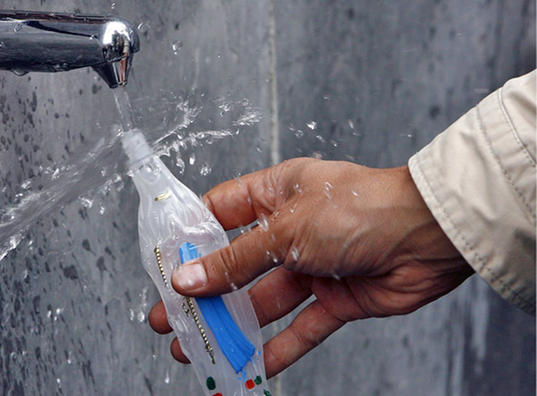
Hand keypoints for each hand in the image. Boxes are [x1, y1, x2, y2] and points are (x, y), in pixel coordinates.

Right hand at [148, 158, 473, 377]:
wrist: (430, 235)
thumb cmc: (361, 207)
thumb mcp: (285, 230)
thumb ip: (235, 259)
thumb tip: (187, 279)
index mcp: (274, 194)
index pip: (219, 213)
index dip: (190, 238)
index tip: (163, 264)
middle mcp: (290, 230)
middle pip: (235, 265)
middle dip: (202, 294)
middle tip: (168, 317)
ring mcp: (312, 266)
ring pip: (262, 301)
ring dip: (231, 326)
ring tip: (196, 349)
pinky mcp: (335, 298)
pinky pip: (300, 327)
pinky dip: (278, 348)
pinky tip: (251, 366)